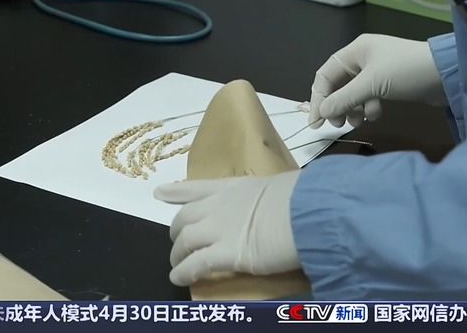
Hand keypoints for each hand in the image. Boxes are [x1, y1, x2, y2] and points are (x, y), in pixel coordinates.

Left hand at [154, 171, 301, 286]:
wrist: (307, 211)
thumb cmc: (302, 198)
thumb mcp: (278, 188)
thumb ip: (267, 198)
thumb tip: (276, 203)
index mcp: (234, 187)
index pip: (198, 188)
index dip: (176, 191)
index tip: (159, 193)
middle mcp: (219, 205)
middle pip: (185, 217)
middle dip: (177, 230)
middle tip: (178, 242)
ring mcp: (218, 229)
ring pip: (185, 241)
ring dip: (177, 254)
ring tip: (176, 264)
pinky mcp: (223, 254)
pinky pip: (194, 264)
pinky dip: (183, 272)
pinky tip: (178, 278)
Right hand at [308, 34, 446, 128]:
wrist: (448, 73)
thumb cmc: (405, 71)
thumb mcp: (371, 85)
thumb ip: (343, 99)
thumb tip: (322, 113)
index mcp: (355, 51)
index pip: (325, 74)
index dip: (318, 97)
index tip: (317, 121)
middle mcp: (363, 58)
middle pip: (338, 85)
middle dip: (336, 105)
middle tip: (338, 124)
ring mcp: (377, 71)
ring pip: (353, 93)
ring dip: (352, 109)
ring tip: (357, 122)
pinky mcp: (389, 83)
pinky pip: (369, 96)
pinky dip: (368, 107)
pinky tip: (376, 114)